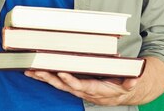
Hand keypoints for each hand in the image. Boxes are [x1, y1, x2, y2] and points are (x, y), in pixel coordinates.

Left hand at [24, 70, 138, 105]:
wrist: (124, 93)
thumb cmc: (126, 85)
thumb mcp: (131, 83)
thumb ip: (131, 82)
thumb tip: (133, 80)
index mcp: (97, 90)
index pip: (81, 85)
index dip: (71, 80)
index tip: (61, 73)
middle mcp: (85, 91)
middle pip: (65, 86)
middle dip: (50, 79)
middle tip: (37, 70)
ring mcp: (79, 89)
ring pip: (59, 85)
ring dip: (44, 78)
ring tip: (30, 71)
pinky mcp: (76, 86)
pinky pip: (60, 82)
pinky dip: (48, 78)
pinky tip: (37, 72)